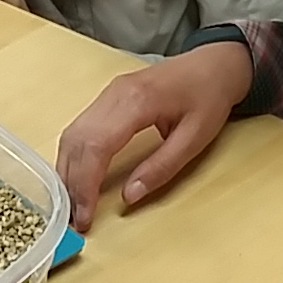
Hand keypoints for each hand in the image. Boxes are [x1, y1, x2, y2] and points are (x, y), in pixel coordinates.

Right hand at [54, 42, 253, 231]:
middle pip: (77, 141)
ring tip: (73, 205)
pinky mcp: (107, 98)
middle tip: (74, 219)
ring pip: (72, 134)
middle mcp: (114, 94)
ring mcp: (107, 93)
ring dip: (68, 171)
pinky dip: (74, 156)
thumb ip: (162, 167)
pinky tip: (77, 178)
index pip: (96, 146)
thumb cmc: (209, 96)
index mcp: (137, 101)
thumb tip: (128, 196)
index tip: (84, 216)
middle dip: (71, 183)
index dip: (85, 184)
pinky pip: (80, 128)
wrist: (214, 63)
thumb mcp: (195, 138)